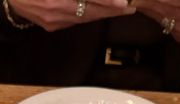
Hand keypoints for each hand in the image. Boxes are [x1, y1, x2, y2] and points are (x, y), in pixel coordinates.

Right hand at [9, 0, 135, 31]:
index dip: (107, 1)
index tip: (124, 3)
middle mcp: (54, 7)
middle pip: (90, 10)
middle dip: (111, 9)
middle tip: (129, 8)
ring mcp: (51, 19)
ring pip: (84, 18)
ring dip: (102, 14)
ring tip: (119, 10)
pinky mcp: (50, 26)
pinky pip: (74, 21)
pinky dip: (87, 17)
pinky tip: (98, 13)